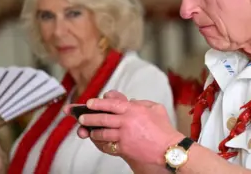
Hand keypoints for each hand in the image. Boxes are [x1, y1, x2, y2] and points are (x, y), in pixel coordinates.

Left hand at [64, 90, 183, 165]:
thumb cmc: (164, 129)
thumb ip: (141, 103)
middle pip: (102, 118)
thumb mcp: (156, 108)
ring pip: (102, 132)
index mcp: (134, 109)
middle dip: (89, 118)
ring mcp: (124, 135)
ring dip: (93, 132)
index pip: (111, 104)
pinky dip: (102, 143)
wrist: (168, 148)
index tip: (90, 103)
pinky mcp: (124, 148)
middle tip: (82, 117)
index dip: (98, 103)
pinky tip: (100, 142)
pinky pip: (108, 145)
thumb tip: (131, 101)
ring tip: (89, 131)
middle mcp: (127, 121)